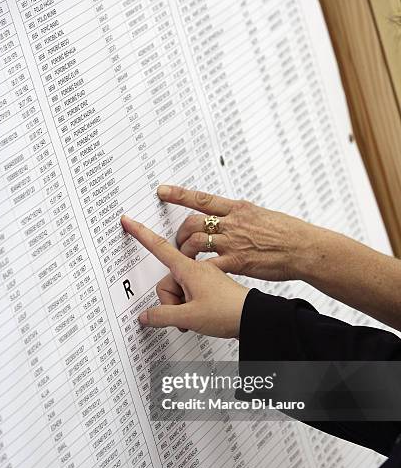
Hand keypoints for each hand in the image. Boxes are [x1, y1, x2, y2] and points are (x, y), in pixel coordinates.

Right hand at [120, 215, 249, 337]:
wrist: (256, 317)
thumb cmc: (229, 310)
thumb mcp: (190, 316)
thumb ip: (162, 315)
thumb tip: (145, 316)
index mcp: (189, 268)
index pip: (159, 247)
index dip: (141, 234)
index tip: (129, 221)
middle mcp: (196, 268)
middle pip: (167, 280)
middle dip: (169, 300)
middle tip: (183, 316)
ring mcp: (205, 276)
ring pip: (178, 288)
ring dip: (181, 306)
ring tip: (195, 317)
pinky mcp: (212, 285)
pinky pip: (190, 291)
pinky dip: (190, 305)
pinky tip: (200, 314)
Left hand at [157, 184, 316, 281]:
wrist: (304, 248)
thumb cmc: (289, 233)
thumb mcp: (264, 215)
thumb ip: (244, 216)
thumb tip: (234, 215)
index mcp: (238, 209)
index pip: (202, 199)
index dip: (179, 194)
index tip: (163, 191)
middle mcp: (232, 223)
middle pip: (193, 223)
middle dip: (181, 233)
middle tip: (179, 241)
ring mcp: (233, 242)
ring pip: (196, 243)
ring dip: (186, 252)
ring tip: (185, 260)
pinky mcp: (236, 262)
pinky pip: (208, 265)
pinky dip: (198, 271)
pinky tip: (196, 276)